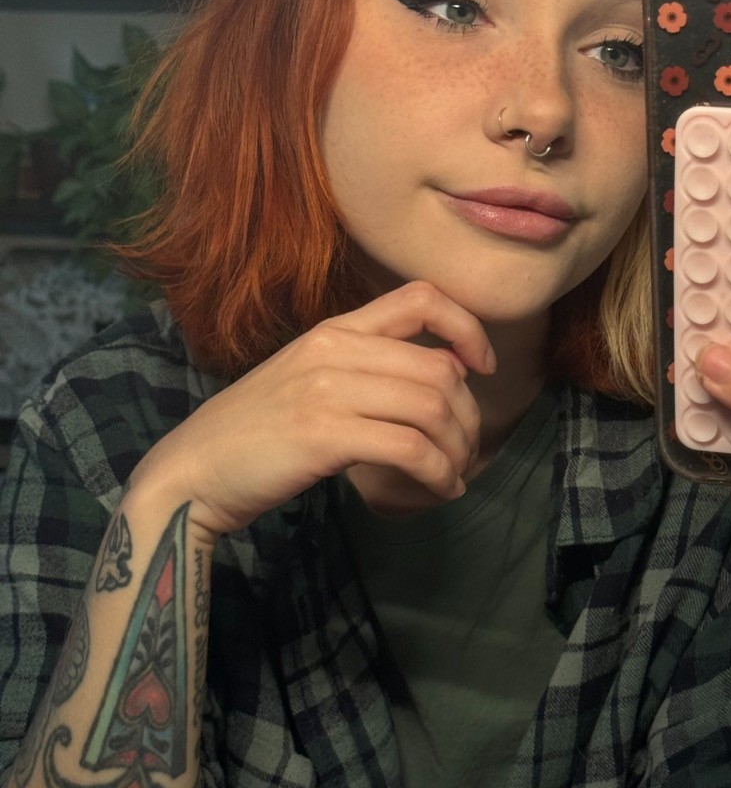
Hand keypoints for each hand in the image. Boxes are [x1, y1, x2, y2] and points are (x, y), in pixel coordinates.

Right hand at [132, 281, 493, 538]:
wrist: (191, 473)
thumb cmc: (255, 436)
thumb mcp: (308, 382)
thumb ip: (365, 370)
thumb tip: (441, 376)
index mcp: (333, 331)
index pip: (421, 298)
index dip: (466, 328)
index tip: (481, 368)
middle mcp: (333, 351)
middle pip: (439, 368)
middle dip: (468, 417)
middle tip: (465, 451)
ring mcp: (326, 391)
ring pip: (432, 408)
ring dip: (457, 450)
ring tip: (453, 475)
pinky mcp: (324, 436)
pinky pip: (410, 448)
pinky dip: (438, 473)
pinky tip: (439, 489)